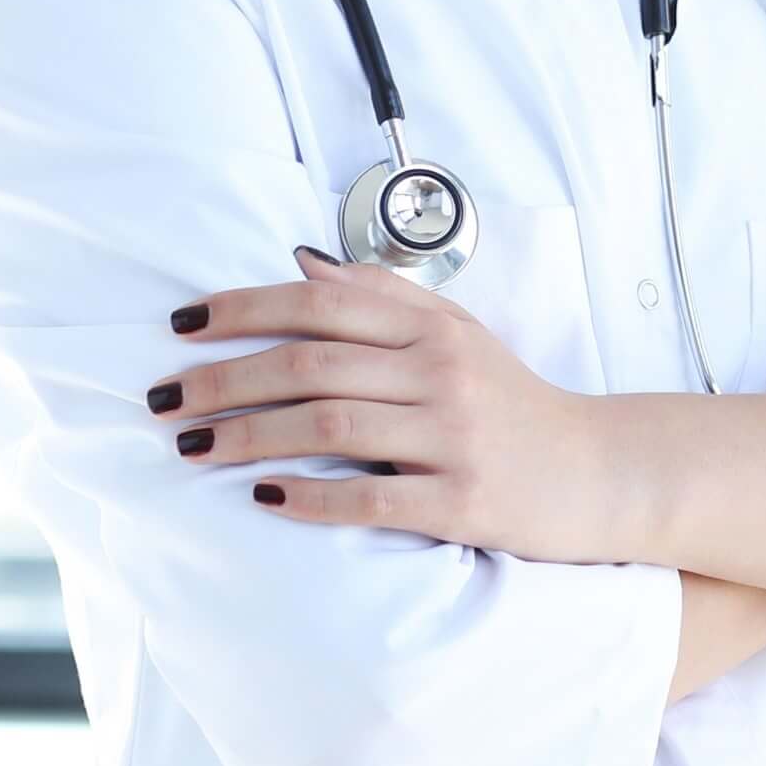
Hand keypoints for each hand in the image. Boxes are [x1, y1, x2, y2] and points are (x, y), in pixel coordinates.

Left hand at [151, 244, 628, 562]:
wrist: (600, 472)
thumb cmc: (517, 404)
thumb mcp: (460, 333)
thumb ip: (384, 297)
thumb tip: (299, 263)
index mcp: (433, 330)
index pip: (322, 305)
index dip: (244, 310)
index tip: (182, 326)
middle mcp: (441, 374)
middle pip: (310, 365)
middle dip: (224, 380)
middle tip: (164, 399)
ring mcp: (453, 439)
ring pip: (327, 426)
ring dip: (248, 437)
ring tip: (193, 447)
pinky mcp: (461, 502)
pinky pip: (369, 499)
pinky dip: (310, 498)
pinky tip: (263, 497)